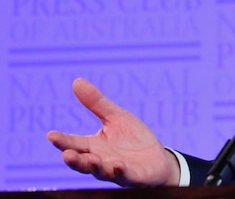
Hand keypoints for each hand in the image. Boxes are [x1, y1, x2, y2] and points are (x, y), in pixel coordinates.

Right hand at [46, 78, 180, 186]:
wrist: (158, 159)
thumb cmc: (134, 140)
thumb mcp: (117, 118)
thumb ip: (97, 104)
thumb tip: (77, 81)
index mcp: (94, 146)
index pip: (75, 144)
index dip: (63, 141)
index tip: (51, 135)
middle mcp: (101, 161)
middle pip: (83, 162)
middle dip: (74, 159)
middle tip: (66, 154)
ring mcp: (115, 170)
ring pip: (101, 171)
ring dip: (95, 166)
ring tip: (92, 159)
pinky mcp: (132, 176)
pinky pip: (124, 176)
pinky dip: (119, 171)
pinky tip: (118, 165)